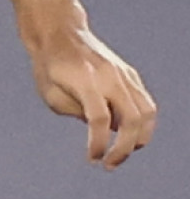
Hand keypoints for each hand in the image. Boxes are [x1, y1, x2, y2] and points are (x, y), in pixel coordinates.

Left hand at [24, 21, 156, 167]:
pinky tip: (127, 136)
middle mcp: (110, 77)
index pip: (99, 118)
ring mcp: (124, 74)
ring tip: (122, 153)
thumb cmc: (51, 67)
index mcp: (85, 81)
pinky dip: (141, 124)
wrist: (62, 34)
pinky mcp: (130, 75)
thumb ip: (77, 112)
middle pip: (131, 118)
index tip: (92, 159)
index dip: (98, 143)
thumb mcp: (52, 94)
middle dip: (124, 148)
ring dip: (139, 138)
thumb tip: (104, 129)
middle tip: (109, 164)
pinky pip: (145, 103)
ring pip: (146, 112)